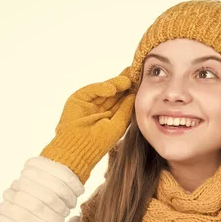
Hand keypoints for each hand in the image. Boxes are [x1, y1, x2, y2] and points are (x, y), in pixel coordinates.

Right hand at [40, 68, 134, 183]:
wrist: (79, 149)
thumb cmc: (100, 142)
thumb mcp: (118, 124)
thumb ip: (126, 109)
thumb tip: (134, 94)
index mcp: (112, 115)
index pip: (123, 99)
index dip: (132, 91)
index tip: (142, 81)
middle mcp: (101, 108)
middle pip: (115, 91)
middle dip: (125, 82)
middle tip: (135, 72)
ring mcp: (90, 102)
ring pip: (104, 89)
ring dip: (116, 83)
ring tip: (127, 80)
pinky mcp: (78, 99)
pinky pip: (91, 90)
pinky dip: (101, 88)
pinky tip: (111, 89)